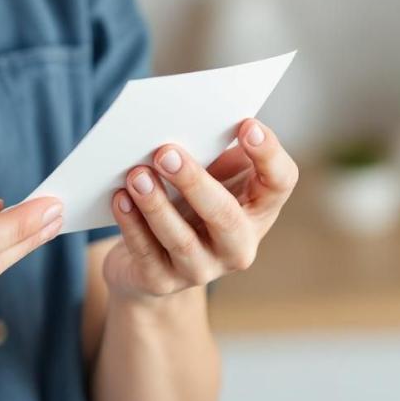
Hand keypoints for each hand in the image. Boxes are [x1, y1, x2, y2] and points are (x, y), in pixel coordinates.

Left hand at [101, 119, 298, 301]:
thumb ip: (211, 151)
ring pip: (182, 241)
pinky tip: (120, 198)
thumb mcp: (209, 176)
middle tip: (166, 152)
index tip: (247, 125)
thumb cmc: (186, 204)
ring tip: (136, 174)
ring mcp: (202, 269)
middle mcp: (237, 246)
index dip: (268, 155)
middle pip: (226, 217)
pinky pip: (146, 253)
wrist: (151, 264)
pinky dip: (131, 224)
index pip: (280, 183)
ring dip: (157, 205)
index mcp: (257, 210)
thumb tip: (189, 118)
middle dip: (195, 183)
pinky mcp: (161, 282)